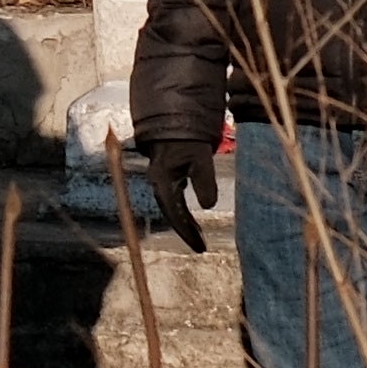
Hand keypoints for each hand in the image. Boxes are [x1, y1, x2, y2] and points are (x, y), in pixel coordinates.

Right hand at [140, 132, 217, 253]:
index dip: (187, 232)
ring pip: (172, 208)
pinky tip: (192, 219)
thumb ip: (204, 181)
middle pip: (171, 214)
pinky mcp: (166, 177)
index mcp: (163, 181)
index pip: (175, 214)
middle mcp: (158, 183)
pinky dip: (183, 212)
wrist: (173, 119)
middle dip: (186, 231)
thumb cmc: (188, 138)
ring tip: (199, 237)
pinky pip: (173, 200)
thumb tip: (208, 206)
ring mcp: (160, 180)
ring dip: (184, 223)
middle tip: (201, 247)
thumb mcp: (200, 158)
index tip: (200, 247)